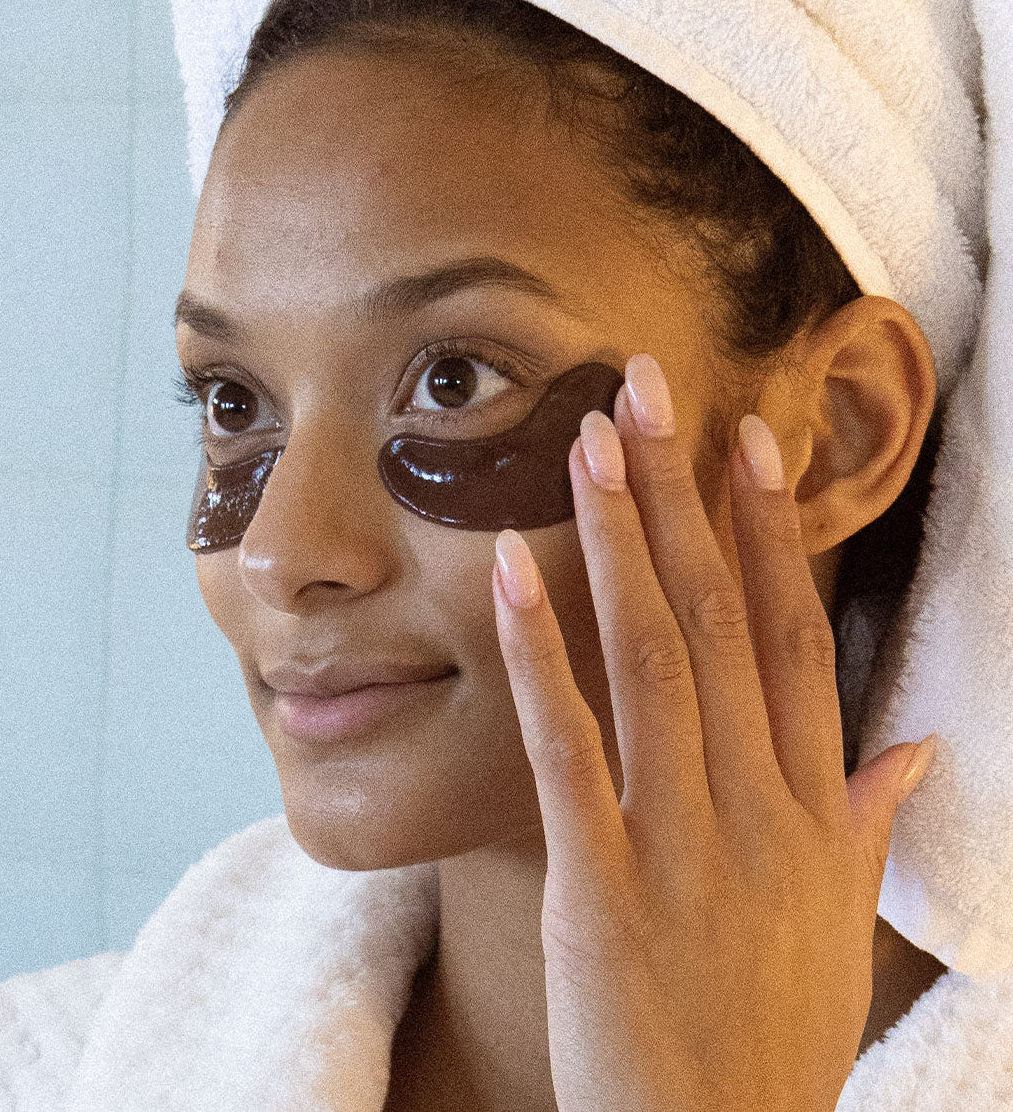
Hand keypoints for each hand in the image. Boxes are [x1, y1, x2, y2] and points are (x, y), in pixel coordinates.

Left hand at [491, 352, 935, 1111]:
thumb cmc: (773, 1037)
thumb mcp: (844, 930)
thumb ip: (870, 825)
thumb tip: (913, 746)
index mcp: (813, 810)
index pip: (798, 637)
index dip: (772, 532)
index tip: (747, 439)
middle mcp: (757, 807)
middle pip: (722, 618)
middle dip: (683, 496)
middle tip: (647, 388)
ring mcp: (680, 841)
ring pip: (654, 660)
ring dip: (620, 542)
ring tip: (590, 443)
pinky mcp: (601, 886)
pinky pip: (568, 750)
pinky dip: (540, 656)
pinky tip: (512, 572)